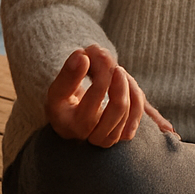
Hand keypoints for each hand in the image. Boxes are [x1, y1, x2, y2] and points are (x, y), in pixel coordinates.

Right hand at [45, 44, 175, 146]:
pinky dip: (135, 94)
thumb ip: (68, 74)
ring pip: (130, 110)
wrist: (70, 118)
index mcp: (71, 125)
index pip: (95, 98)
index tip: (95, 54)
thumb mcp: (57, 89)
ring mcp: (108, 139)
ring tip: (115, 69)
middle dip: (120, 80)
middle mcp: (91, 137)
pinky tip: (125, 81)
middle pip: (118, 108)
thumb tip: (82, 56)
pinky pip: (137, 114)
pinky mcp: (121, 135)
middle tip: (110, 59)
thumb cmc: (63, 102)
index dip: (102, 73)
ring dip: (127, 84)